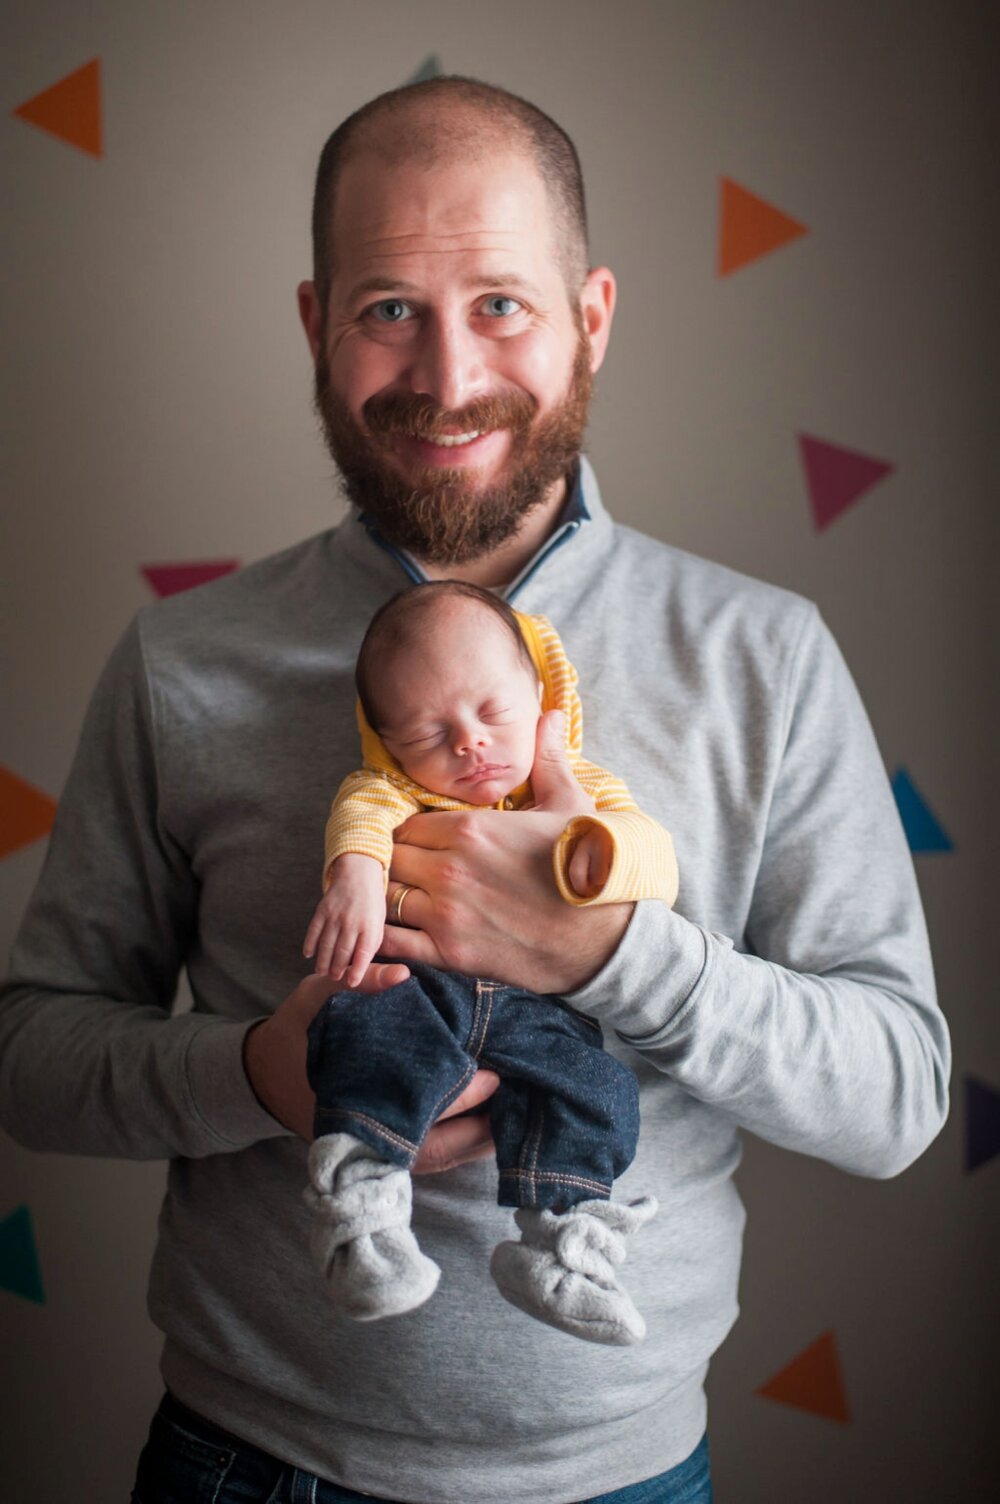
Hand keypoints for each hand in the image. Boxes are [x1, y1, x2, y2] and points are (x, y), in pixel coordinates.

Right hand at [243, 966, 499, 1165]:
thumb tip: (402, 974)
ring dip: (475, 1143)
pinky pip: (430, 1155)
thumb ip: (360, 983)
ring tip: (517, 1118)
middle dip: (481, 1129)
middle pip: (436, 1147)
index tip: (494, 1077)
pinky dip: (461, 1145)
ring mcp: (374, 1144)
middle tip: (519, 1101)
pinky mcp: (382, 1147)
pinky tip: (492, 1125)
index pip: (419, 1108)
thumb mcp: (320, 995)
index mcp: (356, 1091)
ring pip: (437, 1158)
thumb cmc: (302, 1027)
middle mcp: (367, 1129)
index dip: (461, 1096)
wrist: (268, 1069)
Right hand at [303, 854, 385, 984]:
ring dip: (322, 961)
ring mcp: (335, 915)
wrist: (358, 873)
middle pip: (341, 951)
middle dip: (337, 969)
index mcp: (370, 925)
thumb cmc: (372, 902)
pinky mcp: (322, 909)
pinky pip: (314, 930)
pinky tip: (308, 954)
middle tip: (334, 978)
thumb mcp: (378, 922)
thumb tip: (360, 965)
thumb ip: (371, 942)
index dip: (357, 970)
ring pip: (326, 944)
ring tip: (322, 971)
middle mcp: (352, 921)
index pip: (363, 953)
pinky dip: (310, 944)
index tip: (352, 983)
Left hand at [383, 711, 632, 992]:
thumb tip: (548, 714)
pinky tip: (397, 932)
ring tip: (402, 898)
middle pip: (390, 857)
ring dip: (388, 896)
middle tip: (407, 868)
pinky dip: (386, 936)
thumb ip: (547, 759)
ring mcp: (445, 914)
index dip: (411, 831)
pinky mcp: (449, 955)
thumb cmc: (589, 869)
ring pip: (384, 896)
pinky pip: (392, 942)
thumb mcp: (570, 807)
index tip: (420, 840)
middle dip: (396, 860)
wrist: (607, 937)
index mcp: (471, 829)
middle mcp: (449, 868)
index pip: (407, 823)